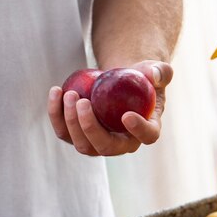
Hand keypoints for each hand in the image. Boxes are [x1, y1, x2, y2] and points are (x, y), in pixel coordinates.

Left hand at [47, 60, 172, 155]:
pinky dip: (56, 114)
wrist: (118, 81)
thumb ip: (160, 71)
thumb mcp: (154, 70)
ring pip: (81, 143)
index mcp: (145, 130)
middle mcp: (120, 144)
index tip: (127, 115)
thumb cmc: (140, 77)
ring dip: (71, 121)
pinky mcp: (77, 135)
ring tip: (69, 94)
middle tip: (82, 101)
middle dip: (90, 127)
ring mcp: (96, 142)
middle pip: (104, 146)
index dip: (138, 130)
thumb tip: (152, 75)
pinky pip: (64, 131)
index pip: (146, 136)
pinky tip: (56, 91)